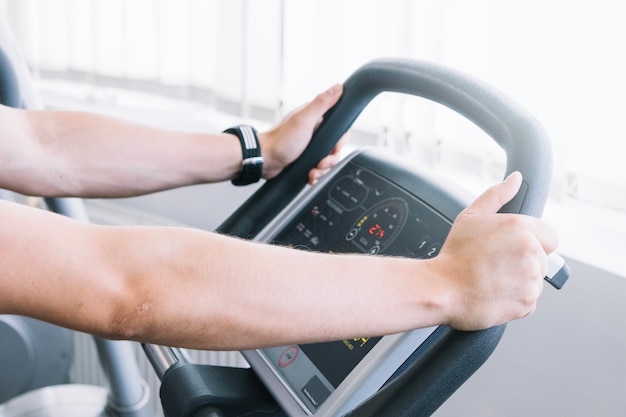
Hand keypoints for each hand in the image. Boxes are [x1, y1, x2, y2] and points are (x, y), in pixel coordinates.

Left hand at [258, 84, 344, 182]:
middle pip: (335, 148)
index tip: (334, 149)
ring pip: (327, 160)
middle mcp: (314, 132)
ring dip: (322, 170)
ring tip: (312, 172)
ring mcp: (309, 146)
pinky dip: (316, 175)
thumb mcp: (304, 120)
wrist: (264, 160)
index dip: (340, 141)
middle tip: (320, 163)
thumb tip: (338, 87)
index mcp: (315, 119)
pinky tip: (309, 176)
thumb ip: (322, 104)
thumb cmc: (281, 140)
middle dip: (330, 160)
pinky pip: (318, 169)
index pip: (339, 129)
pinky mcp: (305, 159)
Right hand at [432, 172, 558, 329]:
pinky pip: (529, 301)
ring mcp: (531, 279)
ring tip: (492, 279)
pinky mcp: (528, 302)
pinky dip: (515, 299)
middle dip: (522, 263)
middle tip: (494, 265)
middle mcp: (530, 252)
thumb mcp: (470, 217)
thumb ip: (497, 195)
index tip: (508, 250)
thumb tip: (516, 180)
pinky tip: (494, 292)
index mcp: (520, 227)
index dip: (529, 243)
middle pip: (542, 260)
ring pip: (535, 281)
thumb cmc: (454, 255)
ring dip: (519, 282)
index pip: (549, 237)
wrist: (441, 290)